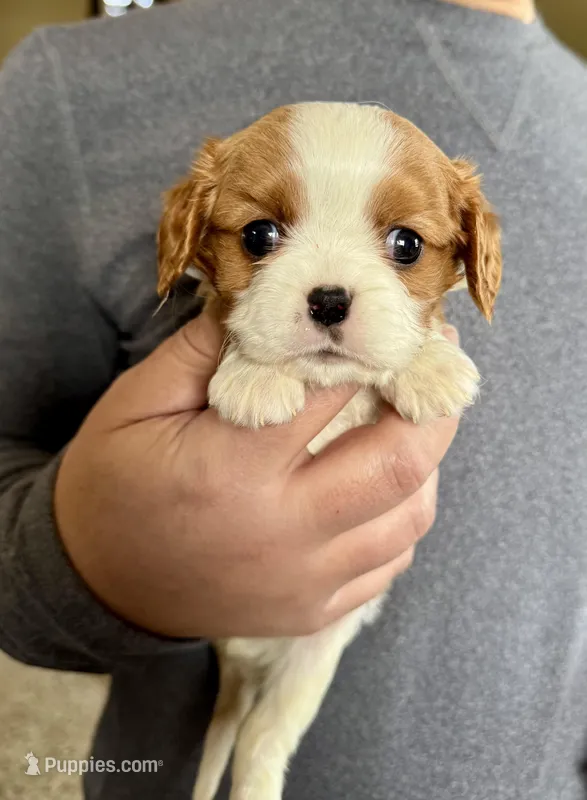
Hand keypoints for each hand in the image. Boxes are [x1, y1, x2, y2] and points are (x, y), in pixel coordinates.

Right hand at [55, 310, 458, 638]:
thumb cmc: (114, 486)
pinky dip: (403, 517)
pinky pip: (389, 563)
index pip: (332, 393)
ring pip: (409, 519)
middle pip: (398, 464)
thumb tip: (259, 302)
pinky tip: (385, 486)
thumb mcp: (136, 404)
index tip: (390, 324)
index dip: (371, 351)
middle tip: (436, 368)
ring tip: (413, 422)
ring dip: (426, 464)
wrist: (99, 584)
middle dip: (433, 408)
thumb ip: (200, 350)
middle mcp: (283, 531)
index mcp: (233, 468)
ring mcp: (305, 581)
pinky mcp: (313, 610)